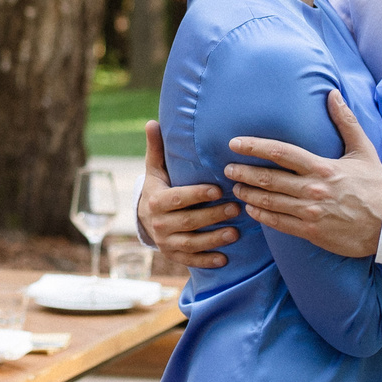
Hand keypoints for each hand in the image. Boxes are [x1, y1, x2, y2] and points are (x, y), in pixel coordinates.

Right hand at [140, 120, 239, 270]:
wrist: (144, 219)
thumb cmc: (158, 188)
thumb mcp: (155, 170)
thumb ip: (157, 149)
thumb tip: (152, 121)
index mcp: (155, 201)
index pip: (177, 198)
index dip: (196, 195)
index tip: (217, 190)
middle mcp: (159, 224)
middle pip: (188, 221)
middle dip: (213, 216)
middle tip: (236, 208)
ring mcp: (166, 242)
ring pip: (192, 243)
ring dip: (214, 239)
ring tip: (236, 233)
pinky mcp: (173, 256)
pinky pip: (191, 260)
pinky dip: (207, 260)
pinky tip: (224, 258)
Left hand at [223, 90, 381, 257]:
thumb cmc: (376, 186)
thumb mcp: (364, 150)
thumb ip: (346, 122)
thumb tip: (332, 93)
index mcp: (323, 167)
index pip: (281, 153)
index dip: (254, 147)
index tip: (235, 144)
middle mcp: (313, 189)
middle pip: (269, 179)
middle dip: (244, 172)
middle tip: (227, 167)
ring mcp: (310, 212)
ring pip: (270, 202)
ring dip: (249, 193)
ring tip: (235, 186)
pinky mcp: (311, 231)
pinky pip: (279, 223)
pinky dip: (261, 215)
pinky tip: (251, 209)